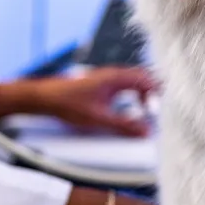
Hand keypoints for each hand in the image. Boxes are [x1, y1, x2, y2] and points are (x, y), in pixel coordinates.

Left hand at [0, 67, 157, 136]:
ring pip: (135, 82)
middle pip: (144, 79)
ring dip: (144, 94)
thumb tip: (146, 131)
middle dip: (154, 93)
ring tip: (148, 110)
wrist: (44, 98)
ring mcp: (108, 78)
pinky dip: (134, 95)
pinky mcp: (102, 84)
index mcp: (116, 77)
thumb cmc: (68, 104)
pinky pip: (126, 86)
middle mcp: (114, 74)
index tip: (159, 111)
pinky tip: (132, 108)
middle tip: (159, 110)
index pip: (147, 80)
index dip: (158, 94)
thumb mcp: (99, 118)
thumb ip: (124, 125)